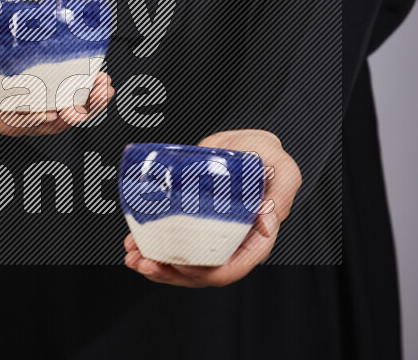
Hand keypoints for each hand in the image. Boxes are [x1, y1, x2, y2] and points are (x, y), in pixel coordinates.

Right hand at [0, 19, 114, 136]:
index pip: (7, 123)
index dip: (27, 122)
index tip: (46, 114)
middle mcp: (11, 108)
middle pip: (42, 124)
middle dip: (67, 116)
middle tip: (81, 105)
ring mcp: (33, 102)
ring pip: (62, 115)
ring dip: (86, 106)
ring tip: (101, 90)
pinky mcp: (50, 91)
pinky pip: (70, 100)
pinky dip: (89, 96)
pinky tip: (102, 85)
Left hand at [124, 129, 300, 286]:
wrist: (247, 143)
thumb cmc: (268, 158)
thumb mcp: (283, 171)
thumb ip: (281, 194)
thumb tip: (268, 222)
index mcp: (256, 237)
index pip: (232, 268)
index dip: (206, 273)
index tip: (182, 266)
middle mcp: (231, 241)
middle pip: (201, 272)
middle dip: (170, 273)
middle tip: (145, 262)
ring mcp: (209, 234)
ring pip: (182, 264)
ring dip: (155, 265)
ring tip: (133, 256)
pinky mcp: (192, 222)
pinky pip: (172, 243)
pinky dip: (150, 245)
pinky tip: (135, 241)